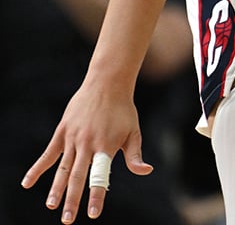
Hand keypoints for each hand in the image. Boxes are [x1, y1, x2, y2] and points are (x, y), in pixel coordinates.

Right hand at [21, 79, 151, 222]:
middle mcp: (88, 144)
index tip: (93, 214)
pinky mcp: (62, 132)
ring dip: (56, 188)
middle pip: (78, 177)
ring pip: (63, 168)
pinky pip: (48, 154)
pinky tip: (27, 183)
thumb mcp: (133, 132)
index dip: (96, 196)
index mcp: (106, 147)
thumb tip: (146, 172)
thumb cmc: (124, 111)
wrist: (107, 84)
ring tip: (51, 206)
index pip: (100, 177)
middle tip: (68, 220)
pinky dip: (37, 168)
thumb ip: (135, 156)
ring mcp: (73, 138)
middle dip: (73, 200)